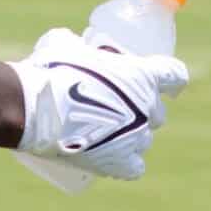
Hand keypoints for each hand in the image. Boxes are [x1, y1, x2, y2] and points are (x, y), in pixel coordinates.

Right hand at [7, 28, 189, 180]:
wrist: (35, 108)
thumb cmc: (51, 71)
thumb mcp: (66, 46)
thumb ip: (76, 44)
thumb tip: (68, 42)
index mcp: (143, 75)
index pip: (175, 76)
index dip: (171, 79)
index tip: (165, 82)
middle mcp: (146, 108)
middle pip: (158, 113)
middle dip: (143, 110)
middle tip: (118, 107)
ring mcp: (135, 138)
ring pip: (145, 140)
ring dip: (132, 137)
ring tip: (107, 134)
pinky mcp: (119, 163)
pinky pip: (134, 168)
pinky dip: (126, 164)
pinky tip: (114, 159)